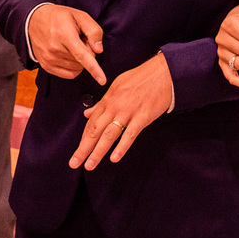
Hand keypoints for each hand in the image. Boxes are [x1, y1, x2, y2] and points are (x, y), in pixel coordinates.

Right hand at [29, 4, 105, 82]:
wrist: (35, 20)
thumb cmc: (60, 17)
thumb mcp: (80, 16)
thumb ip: (93, 31)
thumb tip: (98, 50)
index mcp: (64, 34)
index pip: (82, 55)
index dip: (94, 68)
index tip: (102, 81)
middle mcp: (54, 49)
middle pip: (83, 61)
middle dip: (87, 51)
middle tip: (79, 39)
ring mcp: (49, 59)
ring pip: (77, 68)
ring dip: (79, 59)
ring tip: (71, 45)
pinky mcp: (46, 66)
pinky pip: (69, 74)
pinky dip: (74, 67)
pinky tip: (68, 54)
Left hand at [70, 52, 171, 169]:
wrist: (164, 72)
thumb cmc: (142, 77)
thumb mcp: (118, 85)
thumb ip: (102, 102)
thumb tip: (88, 113)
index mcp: (108, 99)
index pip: (91, 122)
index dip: (83, 139)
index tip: (78, 152)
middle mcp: (115, 106)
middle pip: (95, 131)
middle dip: (83, 149)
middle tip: (74, 163)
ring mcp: (128, 112)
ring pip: (109, 135)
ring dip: (97, 152)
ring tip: (89, 165)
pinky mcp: (143, 117)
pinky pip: (130, 135)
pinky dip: (121, 147)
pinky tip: (114, 158)